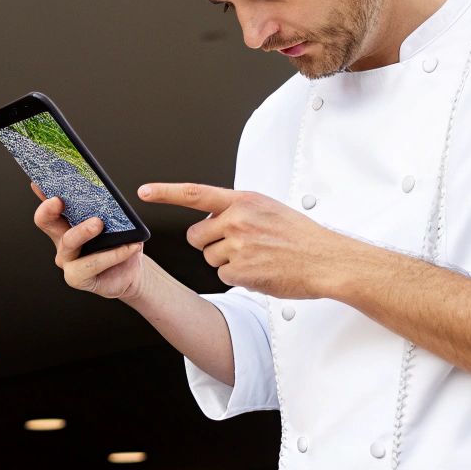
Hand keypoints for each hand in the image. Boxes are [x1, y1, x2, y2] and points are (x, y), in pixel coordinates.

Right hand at [29, 181, 148, 299]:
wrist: (132, 272)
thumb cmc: (121, 243)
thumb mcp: (116, 221)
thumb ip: (107, 208)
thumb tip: (107, 193)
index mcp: (66, 224)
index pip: (50, 205)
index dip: (42, 194)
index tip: (39, 182)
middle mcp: (62, 241)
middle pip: (45, 222)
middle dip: (49, 209)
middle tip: (60, 200)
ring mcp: (67, 261)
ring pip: (68, 242)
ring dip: (82, 231)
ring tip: (99, 223)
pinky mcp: (77, 278)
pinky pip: (93, 263)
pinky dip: (113, 254)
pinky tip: (130, 246)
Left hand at [137, 182, 342, 299]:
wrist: (327, 260)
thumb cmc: (300, 237)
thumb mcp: (268, 209)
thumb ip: (238, 210)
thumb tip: (213, 215)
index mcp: (244, 200)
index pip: (195, 193)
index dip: (166, 192)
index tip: (144, 191)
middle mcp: (237, 219)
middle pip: (196, 235)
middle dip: (210, 243)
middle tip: (239, 245)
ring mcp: (238, 245)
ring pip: (210, 258)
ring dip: (228, 261)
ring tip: (258, 257)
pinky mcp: (241, 270)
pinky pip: (224, 276)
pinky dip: (238, 277)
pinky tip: (260, 270)